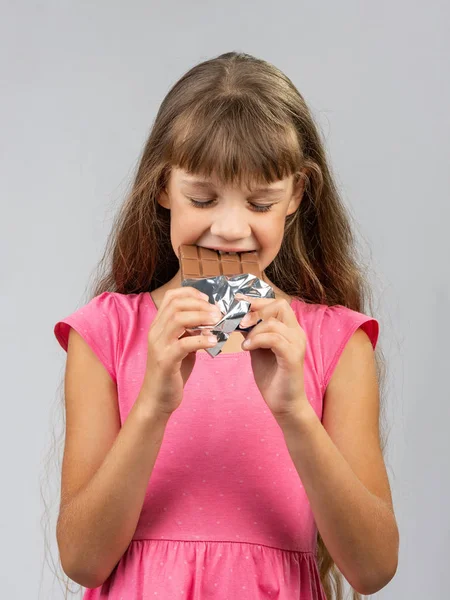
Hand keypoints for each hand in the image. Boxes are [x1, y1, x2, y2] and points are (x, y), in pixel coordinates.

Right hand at [139, 287, 221, 415]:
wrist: (157, 399)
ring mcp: (159, 346)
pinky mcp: (165, 361)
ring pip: (178, 320)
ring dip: (201, 317)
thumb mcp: (182, 346)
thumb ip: (191, 332)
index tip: (208, 299)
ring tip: (218, 321)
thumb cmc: (172, 372)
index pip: (171, 297)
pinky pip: (183, 344)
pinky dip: (201, 339)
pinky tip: (214, 341)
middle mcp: (155, 332)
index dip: (191, 293)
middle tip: (218, 311)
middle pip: (176, 305)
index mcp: (158, 326)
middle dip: (200, 304)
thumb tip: (212, 320)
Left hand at [236, 294, 308, 419]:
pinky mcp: (293, 358)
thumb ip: (252, 332)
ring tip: (244, 342)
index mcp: (290, 329)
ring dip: (254, 329)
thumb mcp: (257, 348)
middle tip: (240, 322)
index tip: (237, 304)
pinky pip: (275, 339)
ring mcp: (297, 345)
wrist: (284, 404)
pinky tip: (247, 348)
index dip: (257, 302)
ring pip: (274, 323)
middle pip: (279, 306)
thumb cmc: (271, 376)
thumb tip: (236, 316)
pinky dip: (258, 340)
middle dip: (256, 311)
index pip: (277, 303)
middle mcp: (297, 333)